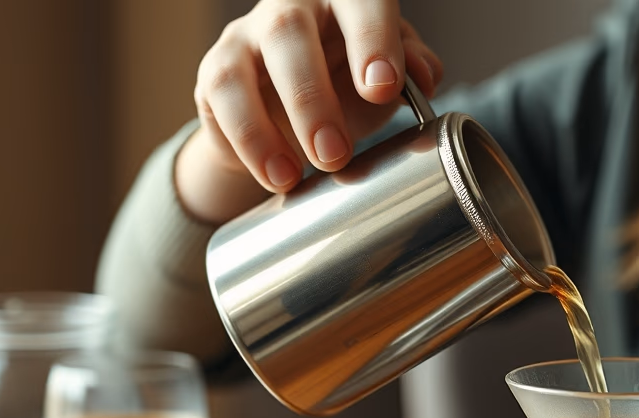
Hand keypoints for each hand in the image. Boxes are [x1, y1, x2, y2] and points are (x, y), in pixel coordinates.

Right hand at [175, 0, 443, 222]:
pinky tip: (270, 175)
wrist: (295, 104)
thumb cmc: (351, 77)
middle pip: (287, 33)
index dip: (372, 40)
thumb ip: (415, 66)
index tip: (382, 89)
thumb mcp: (391, 72)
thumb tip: (424, 76)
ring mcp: (244, 38)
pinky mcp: (214, 73)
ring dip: (261, 132)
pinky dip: (242, 146)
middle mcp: (288, 8)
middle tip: (335, 154)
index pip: (359, 1)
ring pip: (237, 72)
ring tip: (290, 178)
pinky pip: (216, 105)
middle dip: (311, 99)